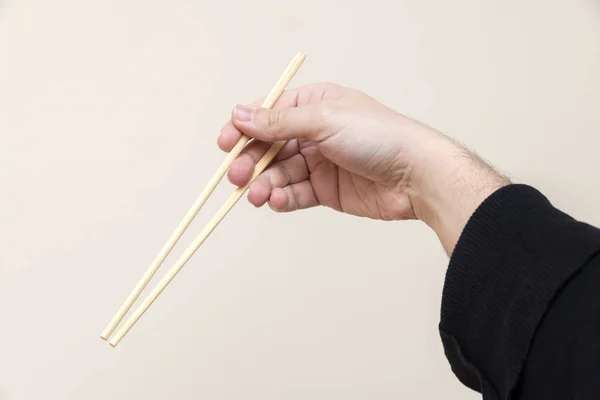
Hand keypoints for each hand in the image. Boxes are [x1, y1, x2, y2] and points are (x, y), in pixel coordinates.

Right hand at [218, 83, 507, 253]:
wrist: (416, 176)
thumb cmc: (379, 136)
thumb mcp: (324, 120)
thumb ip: (279, 122)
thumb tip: (240, 114)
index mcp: (314, 105)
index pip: (268, 114)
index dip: (244, 128)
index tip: (225, 144)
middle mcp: (314, 133)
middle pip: (269, 147)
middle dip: (250, 161)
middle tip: (236, 176)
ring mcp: (319, 163)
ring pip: (279, 173)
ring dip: (264, 184)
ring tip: (257, 195)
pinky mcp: (326, 191)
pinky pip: (295, 194)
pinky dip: (282, 198)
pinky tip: (276, 201)